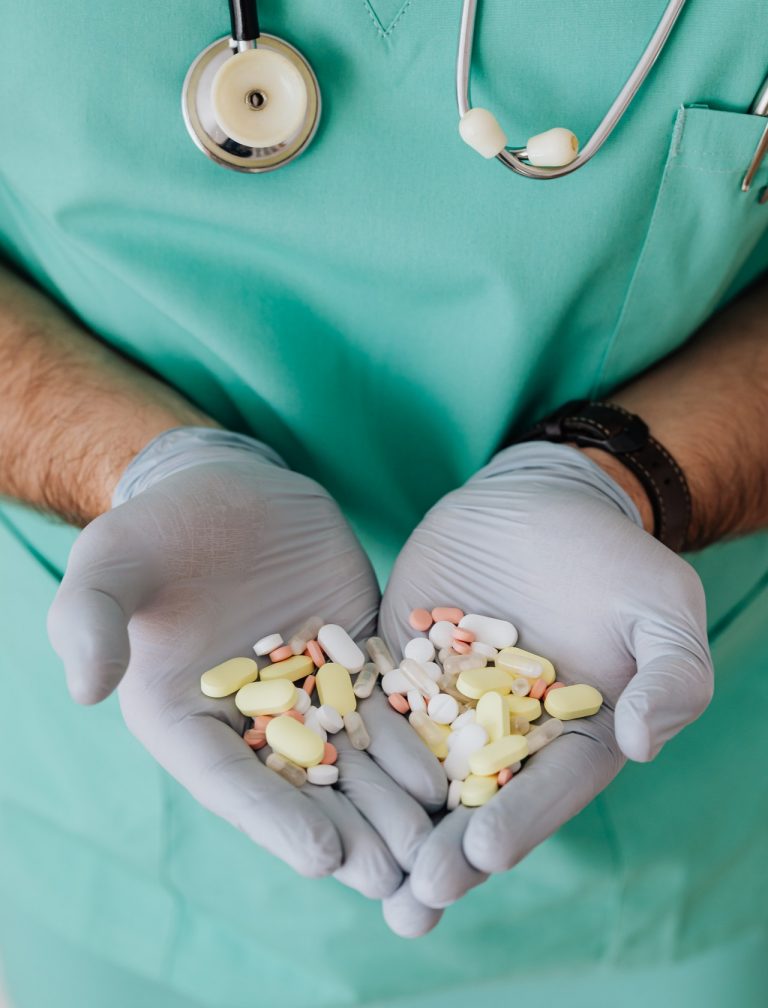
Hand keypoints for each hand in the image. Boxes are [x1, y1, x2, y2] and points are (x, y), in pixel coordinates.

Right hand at [47, 428, 445, 898]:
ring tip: (441, 841)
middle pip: (303, 784)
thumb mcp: (110, 563)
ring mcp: (310, 689)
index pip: (229, 779)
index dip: (272, 818)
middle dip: (352, 831)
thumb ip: (90, 620)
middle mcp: (252, 718)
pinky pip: (389, 697)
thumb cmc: (155, 527)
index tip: (320, 855)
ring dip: (395, 800)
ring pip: (356, 753)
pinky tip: (457, 763)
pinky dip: (417, 732)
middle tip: (400, 876)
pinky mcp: (355, 654)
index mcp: (185, 717)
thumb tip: (84, 689)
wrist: (224, 486)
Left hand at [378, 442, 712, 928]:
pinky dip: (349, 738)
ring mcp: (445, 701)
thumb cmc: (613, 558)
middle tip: (413, 898)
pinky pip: (372, 701)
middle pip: (474, 801)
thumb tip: (643, 742)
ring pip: (414, 769)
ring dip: (388, 823)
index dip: (520, 819)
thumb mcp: (660, 606)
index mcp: (571, 736)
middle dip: (444, 851)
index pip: (548, 787)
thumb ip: (670, 675)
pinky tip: (313, 775)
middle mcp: (503, 734)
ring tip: (358, 872)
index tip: (486, 851)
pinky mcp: (399, 663)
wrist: (540, 502)